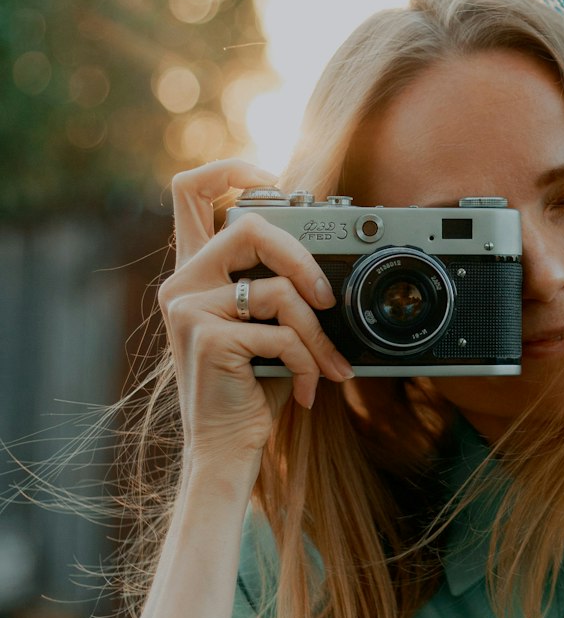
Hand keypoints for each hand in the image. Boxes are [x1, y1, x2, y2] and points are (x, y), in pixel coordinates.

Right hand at [158, 158, 353, 468]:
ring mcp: (188, 308)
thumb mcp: (265, 326)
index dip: (230, 169)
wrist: (227, 448)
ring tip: (327, 366)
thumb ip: (275, 284)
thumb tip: (326, 258)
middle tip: (327, 299)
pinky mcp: (207, 336)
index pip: (190, 190)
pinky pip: (281, 332)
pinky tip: (303, 391)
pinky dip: (306, 363)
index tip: (272, 179)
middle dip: (303, 259)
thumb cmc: (252, 388)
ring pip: (277, 289)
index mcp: (193, 271)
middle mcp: (181, 282)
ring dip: (316, 333)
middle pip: (249, 226)